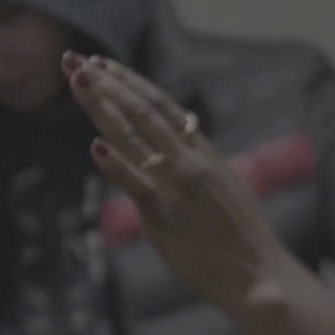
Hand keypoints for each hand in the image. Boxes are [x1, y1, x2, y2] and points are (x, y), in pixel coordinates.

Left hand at [64, 51, 295, 310]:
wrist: (260, 276)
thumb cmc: (241, 241)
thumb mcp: (223, 190)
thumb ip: (200, 169)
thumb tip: (180, 153)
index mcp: (204, 153)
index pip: (161, 106)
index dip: (129, 83)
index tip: (102, 64)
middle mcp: (189, 161)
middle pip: (142, 111)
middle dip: (107, 82)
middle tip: (74, 59)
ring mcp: (178, 187)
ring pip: (136, 136)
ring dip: (104, 106)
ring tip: (78, 80)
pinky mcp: (166, 218)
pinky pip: (136, 186)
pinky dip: (115, 165)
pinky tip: (94, 147)